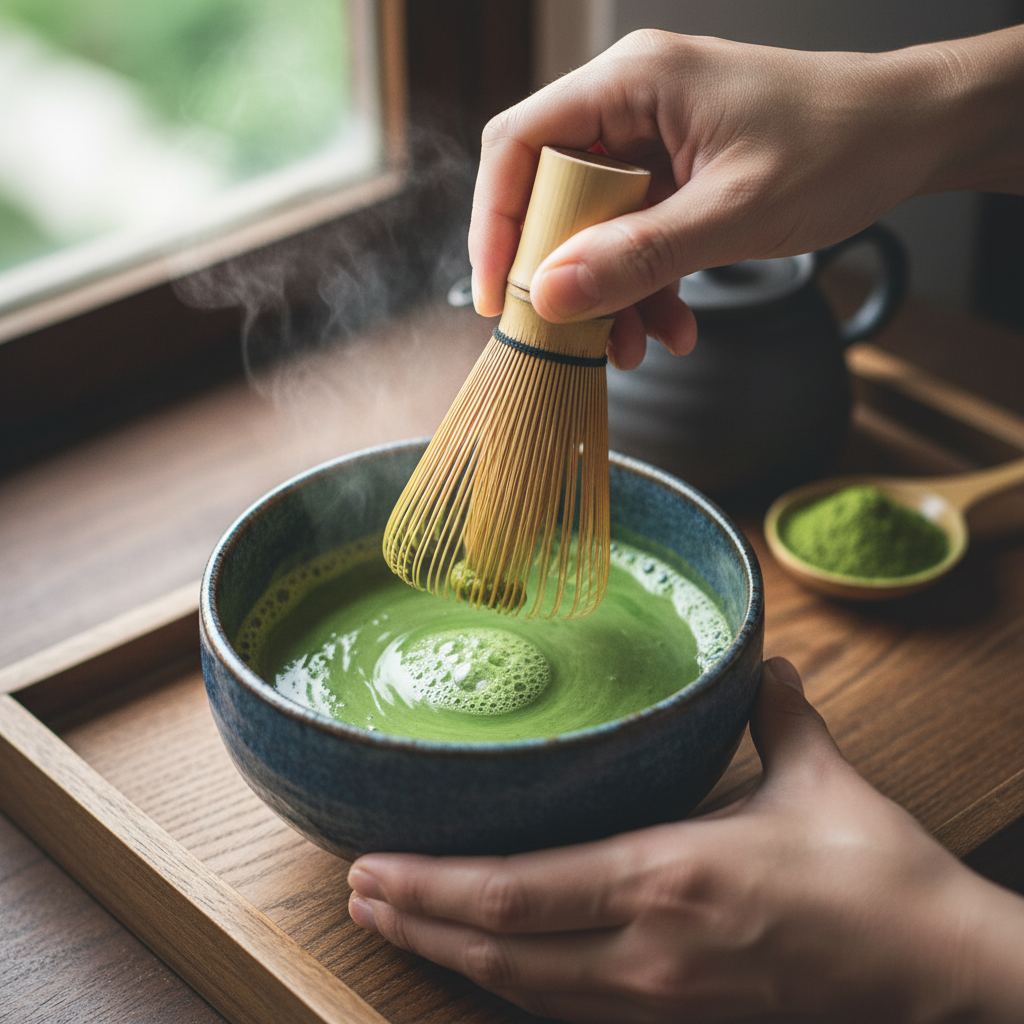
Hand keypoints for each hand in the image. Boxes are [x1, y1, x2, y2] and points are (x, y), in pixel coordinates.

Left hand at [349, 658, 1023, 1021]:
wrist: (934, 971)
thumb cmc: (875, 874)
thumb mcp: (820, 777)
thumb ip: (776, 714)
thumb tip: (767, 663)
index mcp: (669, 874)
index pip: (519, 891)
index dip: (435, 885)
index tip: (374, 865)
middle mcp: (648, 948)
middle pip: (500, 949)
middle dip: (418, 923)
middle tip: (355, 894)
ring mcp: (660, 1000)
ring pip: (525, 990)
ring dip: (450, 958)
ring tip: (394, 925)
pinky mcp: (680, 1023)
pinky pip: (568, 1009)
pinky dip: (510, 985)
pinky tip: (484, 965)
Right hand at [469, 27, 1023, 368]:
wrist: (911, 135)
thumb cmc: (840, 147)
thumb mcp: (733, 214)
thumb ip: (638, 256)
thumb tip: (551, 294)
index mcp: (632, 83)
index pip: (519, 145)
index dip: (495, 223)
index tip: (499, 297)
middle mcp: (629, 104)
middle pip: (549, 193)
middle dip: (560, 274)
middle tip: (572, 334)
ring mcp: (651, 140)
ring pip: (590, 226)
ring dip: (607, 294)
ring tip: (634, 347)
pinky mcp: (673, 175)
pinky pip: (632, 236)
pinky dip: (643, 286)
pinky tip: (670, 326)